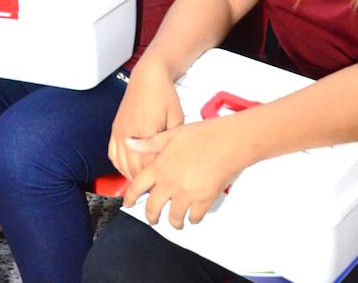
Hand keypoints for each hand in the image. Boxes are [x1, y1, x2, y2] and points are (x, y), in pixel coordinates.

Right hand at [109, 62, 183, 179]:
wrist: (148, 77)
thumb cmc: (163, 95)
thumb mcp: (176, 118)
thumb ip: (172, 141)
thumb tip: (173, 160)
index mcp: (146, 132)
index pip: (148, 165)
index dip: (156, 179)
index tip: (164, 187)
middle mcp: (129, 134)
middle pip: (133, 168)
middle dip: (144, 182)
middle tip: (155, 192)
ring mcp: (120, 132)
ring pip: (121, 164)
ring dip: (131, 176)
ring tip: (142, 185)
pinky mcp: (115, 129)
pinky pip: (112, 154)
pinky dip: (119, 166)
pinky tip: (127, 170)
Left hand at [123, 118, 246, 229]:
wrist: (229, 141)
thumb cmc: (202, 134)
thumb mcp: (171, 134)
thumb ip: (148, 143)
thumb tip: (128, 143)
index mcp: (160, 166)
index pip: (137, 186)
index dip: (130, 198)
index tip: (128, 204)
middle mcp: (170, 182)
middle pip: (153, 207)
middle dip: (151, 217)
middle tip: (153, 220)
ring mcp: (187, 193)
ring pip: (174, 217)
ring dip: (174, 222)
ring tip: (176, 222)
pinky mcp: (204, 199)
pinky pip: (195, 217)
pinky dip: (193, 219)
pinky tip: (193, 216)